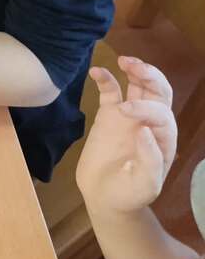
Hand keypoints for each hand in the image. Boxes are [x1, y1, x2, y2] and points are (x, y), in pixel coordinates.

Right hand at [76, 56, 176, 216]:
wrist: (104, 197)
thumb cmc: (129, 194)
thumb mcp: (145, 186)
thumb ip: (150, 161)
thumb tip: (144, 130)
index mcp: (164, 138)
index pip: (161, 113)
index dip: (145, 108)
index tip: (124, 112)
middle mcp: (150, 122)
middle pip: (158, 91)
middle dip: (150, 76)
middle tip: (133, 67)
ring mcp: (129, 116)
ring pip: (139, 85)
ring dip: (135, 70)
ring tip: (123, 60)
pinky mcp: (109, 114)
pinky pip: (110, 91)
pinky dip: (105, 78)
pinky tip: (95, 72)